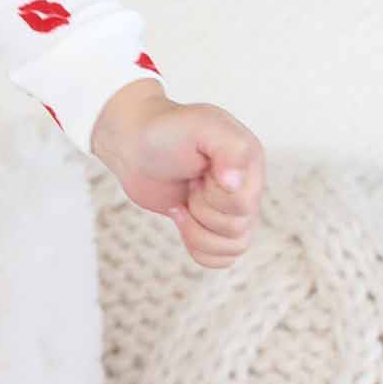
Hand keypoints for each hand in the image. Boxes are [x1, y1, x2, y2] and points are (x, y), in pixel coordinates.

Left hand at [97, 94, 265, 270]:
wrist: (132, 143)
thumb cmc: (164, 130)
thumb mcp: (199, 125)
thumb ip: (229, 148)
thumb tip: (236, 184)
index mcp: (250, 162)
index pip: (243, 205)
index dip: (213, 196)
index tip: (198, 170)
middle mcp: (246, 186)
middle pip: (238, 229)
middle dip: (202, 210)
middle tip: (189, 183)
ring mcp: (229, 207)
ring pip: (234, 247)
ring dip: (198, 230)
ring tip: (182, 203)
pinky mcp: (211, 223)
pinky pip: (222, 257)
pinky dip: (200, 247)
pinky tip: (181, 218)